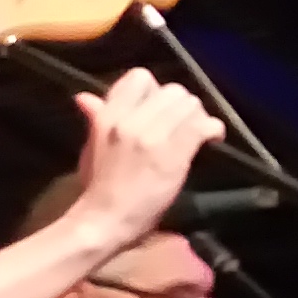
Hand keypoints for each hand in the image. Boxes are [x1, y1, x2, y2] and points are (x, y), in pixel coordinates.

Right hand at [72, 70, 222, 242]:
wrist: (104, 220)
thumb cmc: (98, 186)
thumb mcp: (92, 147)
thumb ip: (96, 118)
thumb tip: (85, 97)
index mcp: (109, 115)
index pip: (140, 77)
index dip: (155, 91)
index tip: (158, 109)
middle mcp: (130, 120)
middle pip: (172, 90)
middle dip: (182, 106)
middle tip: (183, 124)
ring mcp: (153, 136)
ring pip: (190, 105)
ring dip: (199, 118)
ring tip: (197, 133)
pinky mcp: (173, 154)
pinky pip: (201, 127)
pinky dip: (212, 130)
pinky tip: (212, 140)